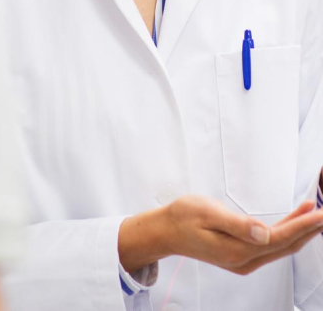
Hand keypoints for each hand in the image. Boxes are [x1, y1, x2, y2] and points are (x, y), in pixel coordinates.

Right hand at [118, 195, 322, 276]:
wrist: (166, 231)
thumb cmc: (183, 216)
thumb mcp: (206, 212)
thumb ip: (236, 224)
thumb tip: (264, 233)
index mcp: (237, 250)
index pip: (279, 238)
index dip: (302, 226)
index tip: (320, 214)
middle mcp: (244, 260)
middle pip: (285, 246)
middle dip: (309, 230)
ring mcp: (243, 261)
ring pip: (280, 247)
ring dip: (300, 231)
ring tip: (317, 213)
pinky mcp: (241, 256)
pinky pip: (271, 246)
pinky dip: (286, 232)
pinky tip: (294, 220)